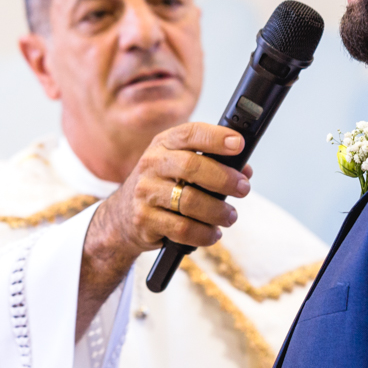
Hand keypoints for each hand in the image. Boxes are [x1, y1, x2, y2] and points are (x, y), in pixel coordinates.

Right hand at [87, 122, 251, 264]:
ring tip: (229, 216)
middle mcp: (152, 164)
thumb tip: (245, 171)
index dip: (216, 137)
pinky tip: (212, 233)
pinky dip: (204, 234)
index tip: (239, 144)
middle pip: (192, 167)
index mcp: (163, 144)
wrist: (123, 215)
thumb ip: (211, 163)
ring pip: (190, 201)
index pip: (190, 133)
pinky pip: (182, 229)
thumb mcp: (179, 165)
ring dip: (218, 211)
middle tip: (243, 188)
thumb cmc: (162, 185)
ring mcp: (145, 192)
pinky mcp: (144, 219)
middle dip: (224, 179)